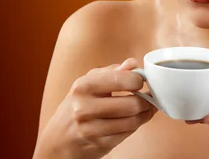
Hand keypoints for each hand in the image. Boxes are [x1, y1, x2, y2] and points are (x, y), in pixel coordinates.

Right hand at [38, 58, 156, 158]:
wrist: (59, 138)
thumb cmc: (77, 106)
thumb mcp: (88, 84)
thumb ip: (112, 72)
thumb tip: (133, 63)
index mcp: (83, 87)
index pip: (121, 79)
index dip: (138, 80)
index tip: (142, 80)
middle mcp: (84, 108)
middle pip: (131, 104)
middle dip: (146, 100)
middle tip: (150, 97)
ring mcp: (91, 129)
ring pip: (132, 121)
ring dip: (144, 114)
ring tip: (147, 108)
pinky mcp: (99, 145)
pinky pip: (128, 133)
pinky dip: (136, 125)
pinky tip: (136, 119)